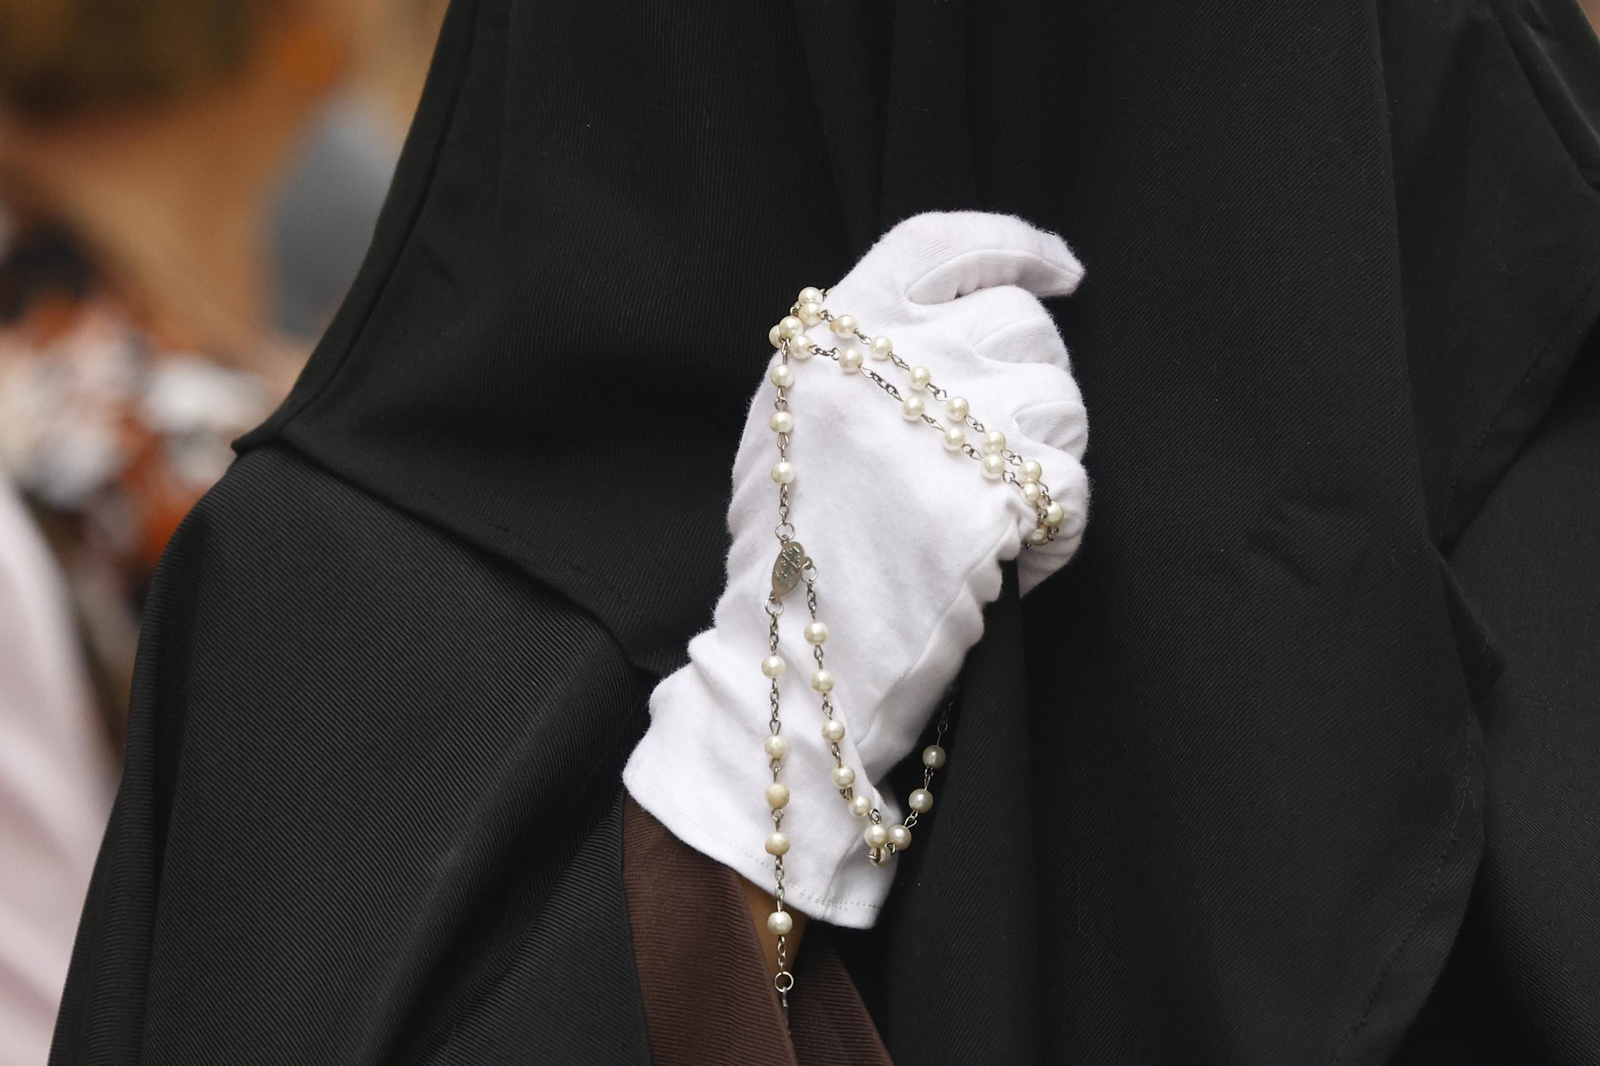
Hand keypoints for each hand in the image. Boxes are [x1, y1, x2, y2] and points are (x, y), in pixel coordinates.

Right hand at [624, 212, 1088, 926]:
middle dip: (1033, 388)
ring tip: (998, 516)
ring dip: (1049, 459)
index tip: (1061, 271)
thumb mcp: (792, 420)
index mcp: (822, 340)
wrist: (791, 669)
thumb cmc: (795, 552)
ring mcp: (931, 432)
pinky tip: (1017, 560)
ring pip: (1061, 401)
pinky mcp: (982, 505)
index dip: (1014, 246)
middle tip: (1001, 456)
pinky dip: (1060, 530)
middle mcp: (875, 368)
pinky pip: (1071, 487)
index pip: (940, 244)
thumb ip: (863, 356)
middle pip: (1020, 327)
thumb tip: (980, 310)